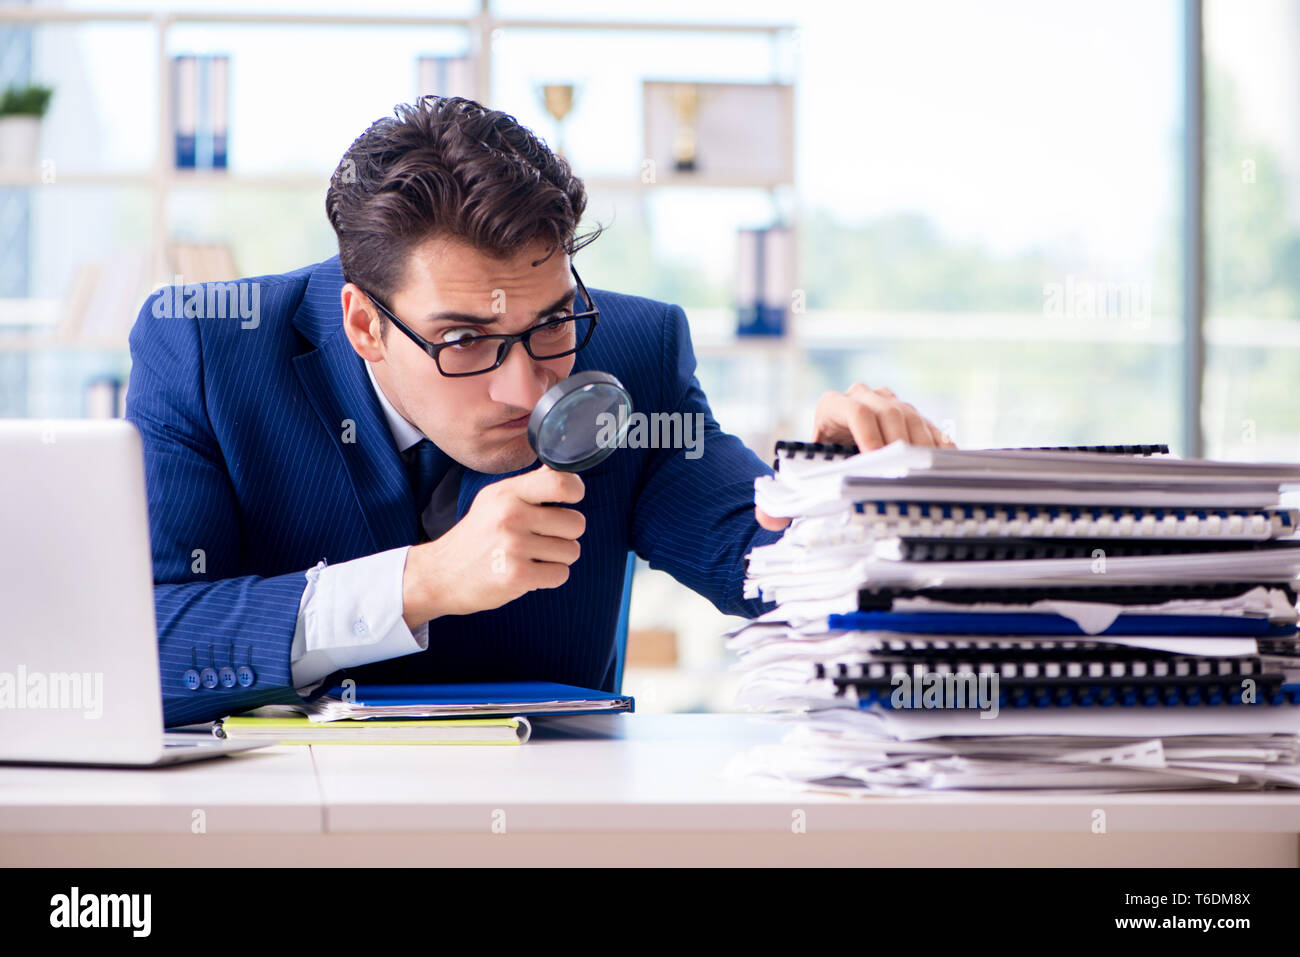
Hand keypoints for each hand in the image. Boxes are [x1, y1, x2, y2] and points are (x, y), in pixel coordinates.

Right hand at [402, 464, 585, 625]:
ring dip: (557, 558)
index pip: (562, 483)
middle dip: (566, 534)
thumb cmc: (476, 536)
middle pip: (576, 523)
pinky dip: (549, 577)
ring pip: (572, 551)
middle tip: (542, 538)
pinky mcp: (516, 576)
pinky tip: (528, 572)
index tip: (569, 501)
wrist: (441, 574)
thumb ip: (530, 486)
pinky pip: (560, 574)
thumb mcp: (495, 500)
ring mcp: (513, 546)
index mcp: (507, 493)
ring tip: (531, 556)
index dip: (575, 492)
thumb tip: (560, 470)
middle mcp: (510, 516)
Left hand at [755, 383, 955, 531]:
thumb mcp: (801, 480)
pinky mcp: (911, 415)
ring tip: (926, 470)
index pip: (855, 412)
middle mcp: (861, 396)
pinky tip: (946, 462)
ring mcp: (888, 401)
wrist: (837, 456)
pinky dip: (938, 442)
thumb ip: (781, 502)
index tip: (878, 460)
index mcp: (832, 406)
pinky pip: (928, 423)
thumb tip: (768, 519)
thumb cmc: (818, 468)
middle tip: (907, 470)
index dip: (868, 434)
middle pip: (887, 409)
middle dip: (898, 440)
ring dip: (920, 442)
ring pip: (911, 413)